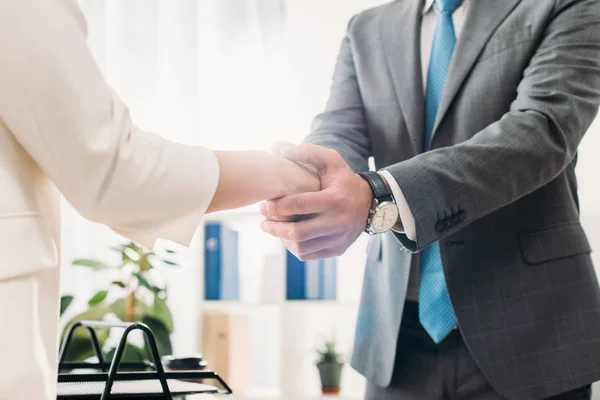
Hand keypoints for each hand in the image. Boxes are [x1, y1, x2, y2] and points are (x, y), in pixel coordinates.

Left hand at [259, 144, 372, 259]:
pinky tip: (287, 237)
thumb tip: (279, 149)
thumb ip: (306, 152)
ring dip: (282, 239)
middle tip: (263, 221)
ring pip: (301, 246)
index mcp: (334, 199)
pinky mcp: (337, 249)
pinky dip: (293, 247)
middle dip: (275, 227)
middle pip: (298, 232)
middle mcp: (338, 222)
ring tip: (273, 229)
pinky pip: (308, 254)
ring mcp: (338, 238)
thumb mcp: (331, 161)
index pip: (299, 205)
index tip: (264, 205)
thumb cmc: (344, 180)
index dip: (277, 206)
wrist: (370, 203)